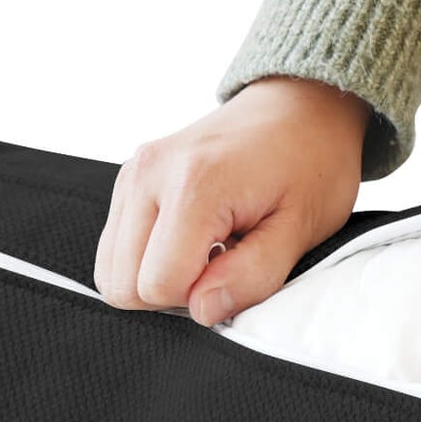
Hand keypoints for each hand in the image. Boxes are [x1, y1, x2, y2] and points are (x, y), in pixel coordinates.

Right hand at [93, 76, 370, 325]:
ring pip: (110, 269)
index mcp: (193, 185)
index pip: (158, 285)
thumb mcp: (298, 231)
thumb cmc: (309, 167)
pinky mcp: (129, 178)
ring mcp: (133, 172)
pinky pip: (116, 246)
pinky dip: (149, 257)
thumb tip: (202, 311)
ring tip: (207, 252)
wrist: (300, 110)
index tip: (233, 274)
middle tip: (221, 266)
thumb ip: (251, 276)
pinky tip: (191, 241)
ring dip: (157, 276)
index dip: (197, 300)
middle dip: (172, 293)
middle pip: (123, 283)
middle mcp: (150, 173)